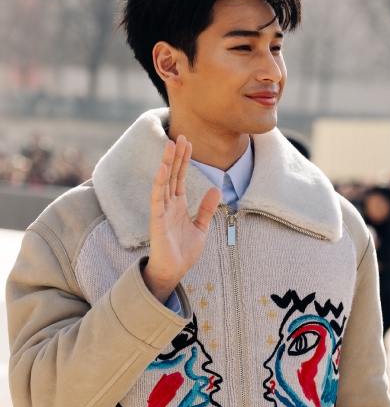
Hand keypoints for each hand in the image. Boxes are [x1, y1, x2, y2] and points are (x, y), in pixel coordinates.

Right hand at [142, 136, 221, 303]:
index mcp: (179, 205)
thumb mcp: (201, 227)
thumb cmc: (184, 251)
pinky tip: (164, 169)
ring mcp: (162, 210)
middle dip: (177, 156)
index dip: (184, 160)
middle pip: (172, 175)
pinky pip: (157, 197)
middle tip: (181, 136)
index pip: (180, 177)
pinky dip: (161, 182)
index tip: (188, 143)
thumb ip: (206, 208)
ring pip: (164, 181)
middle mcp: (168, 204)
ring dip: (168, 163)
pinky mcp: (157, 219)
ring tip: (171, 145)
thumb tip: (215, 188)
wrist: (174, 270)